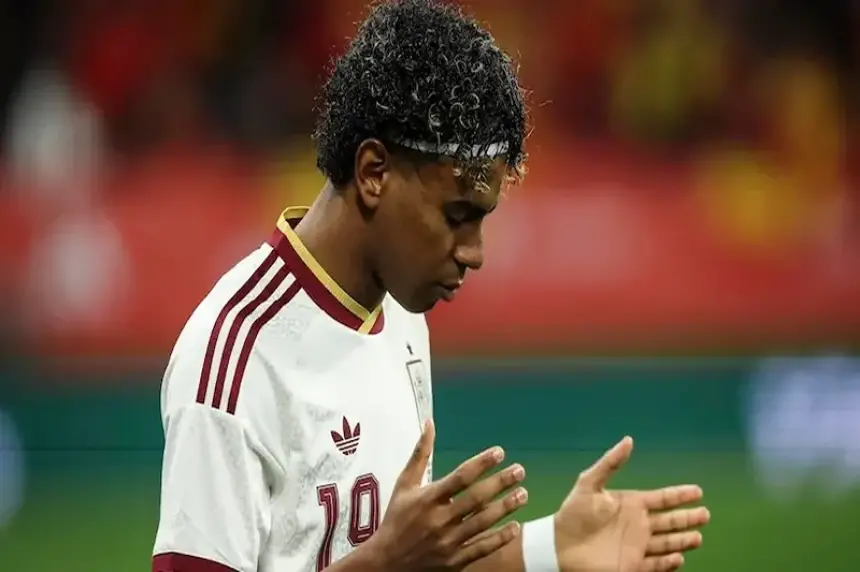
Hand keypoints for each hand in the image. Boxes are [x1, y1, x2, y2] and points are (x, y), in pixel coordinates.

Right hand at [365, 420, 528, 570]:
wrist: (386, 563)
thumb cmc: (396, 519)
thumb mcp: (404, 485)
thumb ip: (420, 454)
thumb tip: (429, 423)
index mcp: (427, 498)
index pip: (460, 477)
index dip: (482, 463)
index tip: (499, 452)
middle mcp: (439, 519)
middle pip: (476, 498)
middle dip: (500, 483)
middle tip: (520, 470)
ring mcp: (448, 542)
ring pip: (483, 522)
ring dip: (506, 507)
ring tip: (523, 493)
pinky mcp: (455, 561)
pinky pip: (482, 548)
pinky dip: (500, 538)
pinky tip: (515, 526)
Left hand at [554, 437, 709, 571]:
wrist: (558, 544)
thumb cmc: (572, 512)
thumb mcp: (589, 483)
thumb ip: (610, 463)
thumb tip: (628, 440)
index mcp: (631, 504)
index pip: (662, 499)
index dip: (680, 495)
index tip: (698, 491)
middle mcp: (637, 525)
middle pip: (670, 521)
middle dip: (688, 518)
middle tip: (706, 514)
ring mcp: (636, 546)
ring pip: (667, 543)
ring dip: (682, 540)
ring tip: (698, 537)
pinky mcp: (631, 565)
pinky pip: (655, 565)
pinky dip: (668, 563)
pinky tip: (679, 558)